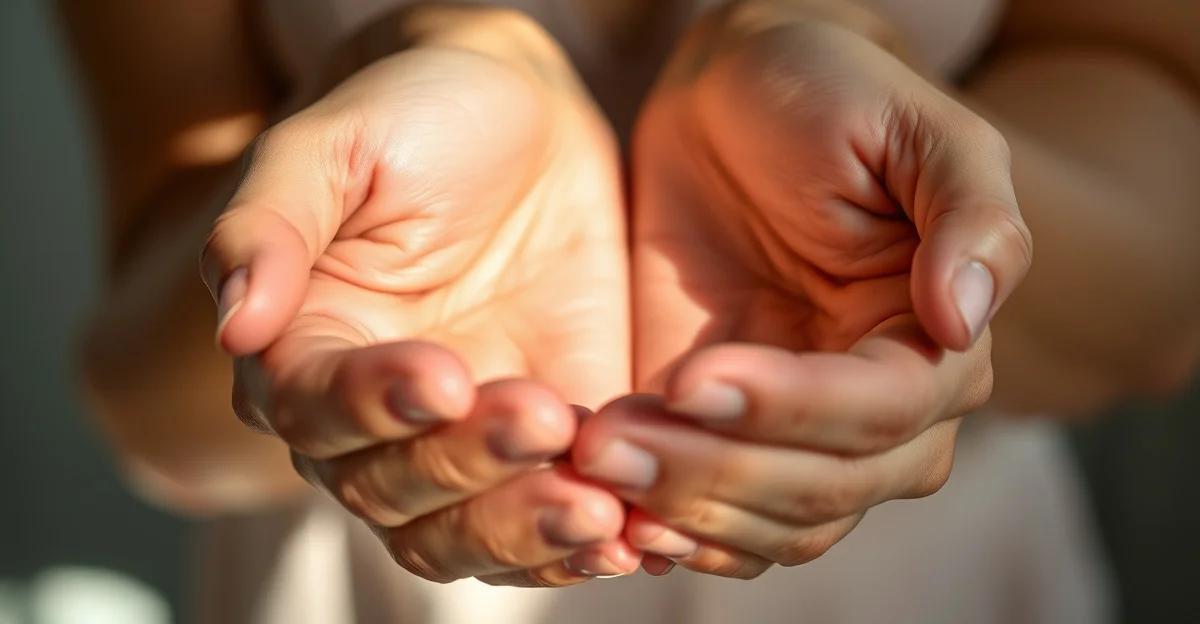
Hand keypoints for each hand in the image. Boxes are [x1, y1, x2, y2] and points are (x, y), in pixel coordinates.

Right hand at [200, 9, 638, 586]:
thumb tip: (234, 323)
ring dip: (529, 533)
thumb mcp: (334, 145)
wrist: (522, 119)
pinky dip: (589, 542)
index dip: (373, 406)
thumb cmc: (411, 115)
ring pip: (470, 531)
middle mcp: (375, 417)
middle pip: (395, 491)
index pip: (316, 412)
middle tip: (542, 421)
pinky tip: (638, 538)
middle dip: (469, 467)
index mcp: (306, 348)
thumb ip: (270, 223)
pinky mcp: (549, 444)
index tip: (445, 375)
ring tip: (600, 513)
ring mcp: (464, 440)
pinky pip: (555, 516)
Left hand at [574, 10, 1031, 577]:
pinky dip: (667, 529)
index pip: (881, 414)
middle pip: (819, 488)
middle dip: (714, 472)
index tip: (692, 377)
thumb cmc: (829, 95)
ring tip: (593, 460)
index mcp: (936, 346)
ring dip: (679, 507)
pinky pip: (714, 523)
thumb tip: (962, 321)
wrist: (732, 102)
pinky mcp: (727, 444)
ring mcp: (801, 440)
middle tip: (609, 442)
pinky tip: (605, 507)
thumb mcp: (912, 126)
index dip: (788, 408)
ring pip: (766, 525)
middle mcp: (884, 416)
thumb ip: (969, 215)